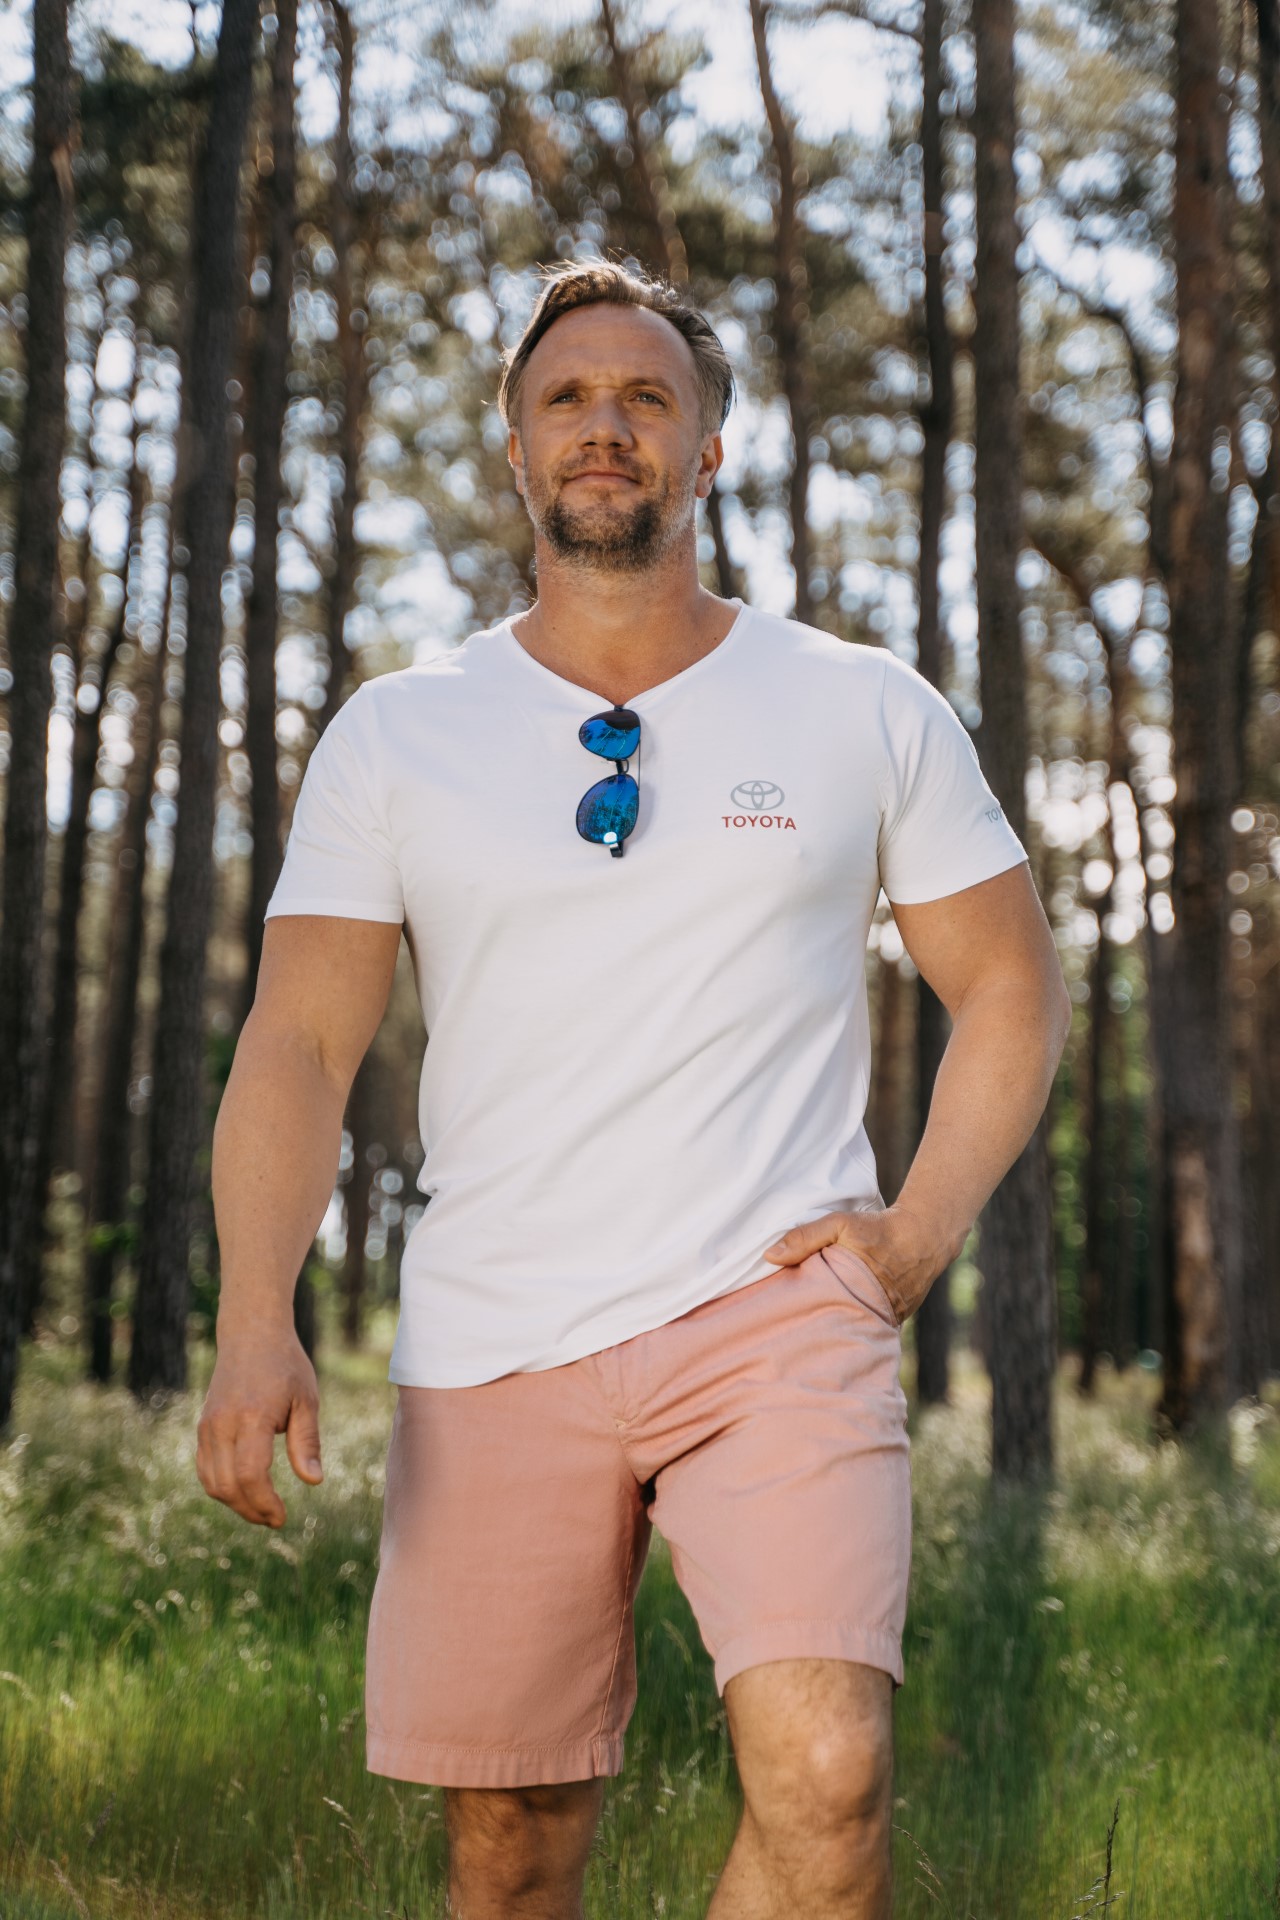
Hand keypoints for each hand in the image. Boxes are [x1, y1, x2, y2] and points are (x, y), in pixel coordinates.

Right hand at [196, 1326, 322, 1528]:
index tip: (282, 1517)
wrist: (250, 1335)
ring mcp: (208, 1426)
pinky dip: (222, 1488)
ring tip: (263, 1510)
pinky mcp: (203, 1427)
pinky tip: (246, 1491)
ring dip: (236, 1504)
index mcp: (252, 1416)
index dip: (264, 1503)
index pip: (251, 1474)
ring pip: (212, 1483)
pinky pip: (205, 1469)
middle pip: (227, 1486)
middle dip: (251, 1511)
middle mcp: (222, 1424)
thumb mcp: (307, 1399)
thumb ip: (307, 1441)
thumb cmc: (286, 1365)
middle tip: (275, 1520)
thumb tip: (314, 1481)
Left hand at [762, 1204, 955, 1325]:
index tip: (781, 1328)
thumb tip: (769, 1256)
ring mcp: (887, 1320)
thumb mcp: (840, 1224)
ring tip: (811, 1335)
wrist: (925, 1234)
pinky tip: (840, 1322)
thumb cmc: (880, 1229)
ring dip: (838, 1328)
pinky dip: (858, 1322)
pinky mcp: (896, 1319)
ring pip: (855, 1329)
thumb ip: (805, 1238)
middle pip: (837, 1330)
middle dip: (817, 1332)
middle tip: (791, 1336)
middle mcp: (873, 1315)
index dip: (802, 1325)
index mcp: (854, 1296)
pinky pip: (871, 1325)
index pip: (820, 1321)